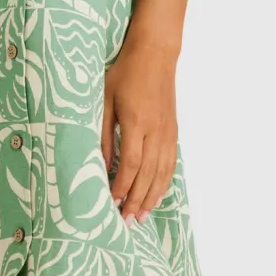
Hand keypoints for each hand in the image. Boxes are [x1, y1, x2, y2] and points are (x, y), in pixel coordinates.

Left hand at [101, 31, 178, 226]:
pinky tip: (156, 194)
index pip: (130, 164)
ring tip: (140, 216)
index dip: (121, 186)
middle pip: (147, 174)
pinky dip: (163, 182)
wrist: (155, 54)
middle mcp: (155, 131)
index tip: (111, 201)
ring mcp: (167, 132)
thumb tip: (101, 161)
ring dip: (151, 197)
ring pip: (161, 173)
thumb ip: (104, 130)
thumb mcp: (105, 98)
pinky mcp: (173, 130)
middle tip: (125, 222)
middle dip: (136, 200)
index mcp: (136, 122)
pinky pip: (170, 163)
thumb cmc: (125, 72)